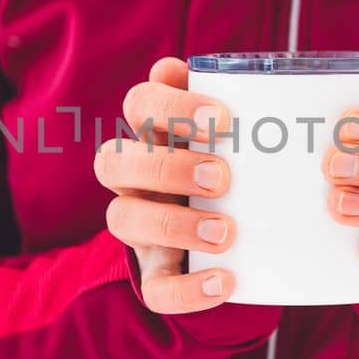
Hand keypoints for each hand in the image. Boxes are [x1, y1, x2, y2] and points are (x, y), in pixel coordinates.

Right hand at [97, 57, 236, 313]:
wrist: (245, 238)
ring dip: (172, 223)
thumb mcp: (240, 137)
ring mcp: (140, 227)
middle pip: (113, 160)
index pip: (139, 103)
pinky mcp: (157, 272)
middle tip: (223, 177)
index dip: (170, 106)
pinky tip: (225, 282)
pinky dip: (188, 290)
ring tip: (225, 232)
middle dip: (166, 167)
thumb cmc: (240, 168)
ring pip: (122, 218)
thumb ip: (233, 102)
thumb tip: (191, 69)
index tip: (222, 118)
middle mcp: (134, 177)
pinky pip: (155, 288)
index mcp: (154, 133)